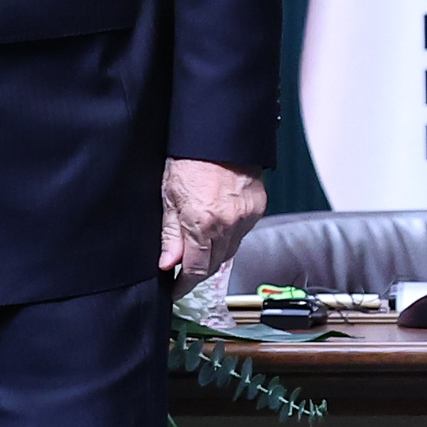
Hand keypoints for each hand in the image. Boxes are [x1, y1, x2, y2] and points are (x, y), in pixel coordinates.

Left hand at [159, 158, 265, 293]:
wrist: (219, 135)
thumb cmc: (190, 158)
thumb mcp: (168, 195)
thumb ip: (170, 234)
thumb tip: (168, 263)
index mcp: (203, 223)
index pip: (195, 270)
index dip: (184, 285)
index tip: (176, 291)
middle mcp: (228, 225)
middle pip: (215, 265)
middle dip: (198, 272)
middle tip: (184, 273)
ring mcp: (246, 218)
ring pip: (230, 251)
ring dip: (214, 256)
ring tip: (199, 250)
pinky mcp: (257, 209)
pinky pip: (242, 234)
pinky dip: (229, 237)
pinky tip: (218, 230)